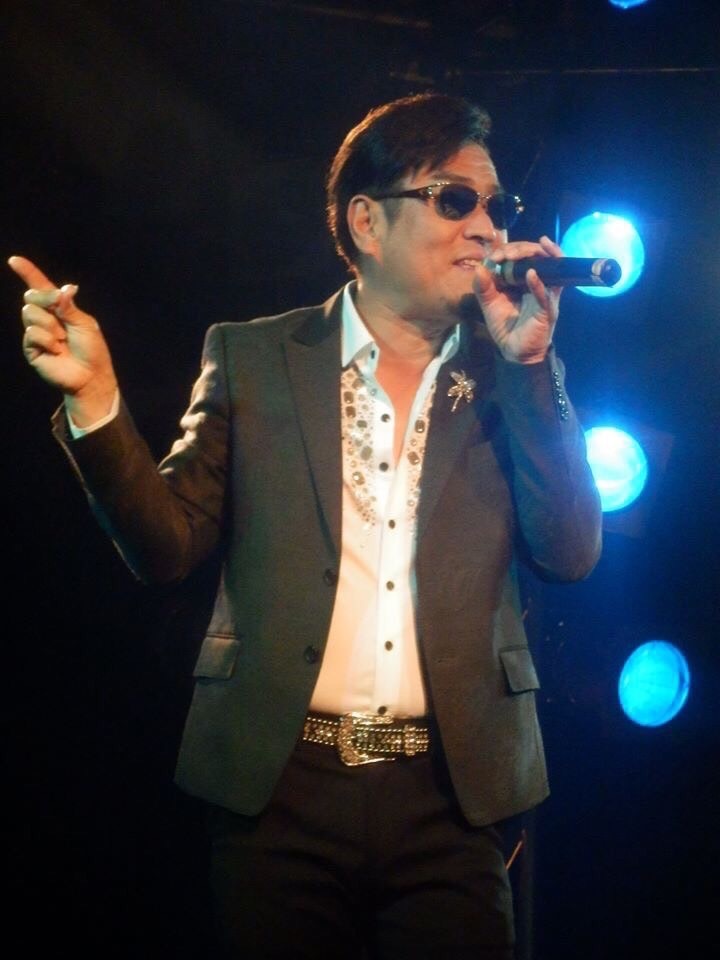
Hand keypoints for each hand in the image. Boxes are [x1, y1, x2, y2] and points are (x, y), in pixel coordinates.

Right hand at [9, 255, 117, 424]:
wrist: (90, 375)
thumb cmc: (91, 350)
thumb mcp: (84, 323)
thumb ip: (68, 306)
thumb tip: (64, 288)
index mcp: (60, 309)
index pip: (41, 287)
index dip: (28, 273)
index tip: (14, 260)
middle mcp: (45, 318)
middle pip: (31, 296)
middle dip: (45, 299)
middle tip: (62, 314)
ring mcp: (36, 332)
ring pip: (29, 312)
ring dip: (50, 324)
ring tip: (62, 340)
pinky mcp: (31, 348)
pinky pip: (31, 332)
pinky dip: (47, 340)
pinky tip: (56, 350)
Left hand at [472, 235, 562, 363]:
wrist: (515, 352)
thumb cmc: (505, 327)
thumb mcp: (489, 304)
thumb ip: (483, 287)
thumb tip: (480, 267)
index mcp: (523, 278)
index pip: (522, 254)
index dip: (509, 250)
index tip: (494, 256)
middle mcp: (537, 281)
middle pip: (536, 255)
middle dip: (520, 249)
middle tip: (504, 254)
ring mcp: (545, 293)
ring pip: (549, 266)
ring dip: (534, 255)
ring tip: (519, 253)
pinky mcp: (547, 309)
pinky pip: (546, 293)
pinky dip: (538, 283)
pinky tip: (531, 273)